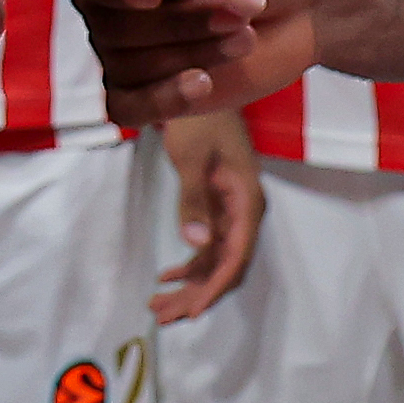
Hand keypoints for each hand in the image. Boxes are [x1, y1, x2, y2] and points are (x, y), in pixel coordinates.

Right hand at [61, 0, 308, 125]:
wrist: (307, 6)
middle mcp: (117, 8)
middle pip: (111, 30)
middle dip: (176, 25)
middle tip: (234, 15)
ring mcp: (130, 51)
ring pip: (126, 68)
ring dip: (187, 54)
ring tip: (242, 37)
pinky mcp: (152, 90)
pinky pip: (128, 106)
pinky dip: (162, 98)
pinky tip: (202, 82)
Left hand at [153, 109, 261, 320]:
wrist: (199, 87)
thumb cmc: (199, 118)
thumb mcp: (191, 158)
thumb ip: (193, 201)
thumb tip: (197, 243)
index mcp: (245, 202)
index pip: (235, 257)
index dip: (215, 287)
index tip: (193, 312)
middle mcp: (243, 212)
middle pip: (224, 265)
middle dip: (196, 294)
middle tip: (162, 316)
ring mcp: (230, 210)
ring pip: (213, 259)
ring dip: (189, 284)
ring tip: (158, 305)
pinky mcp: (217, 205)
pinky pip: (207, 244)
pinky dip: (188, 263)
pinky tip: (165, 277)